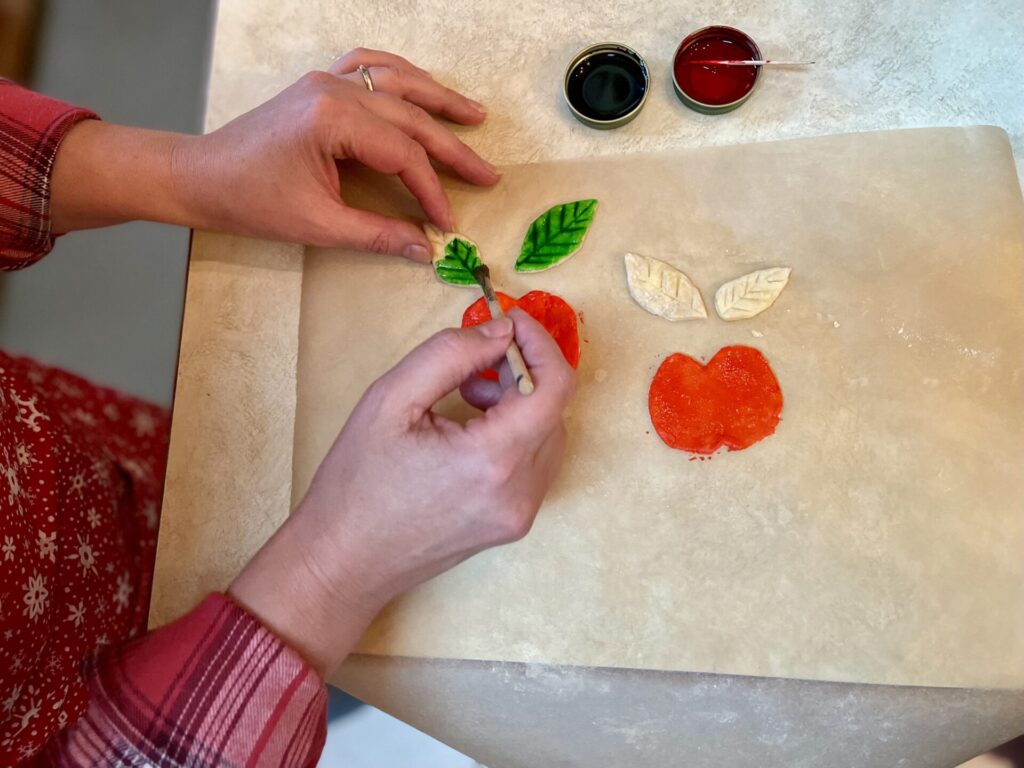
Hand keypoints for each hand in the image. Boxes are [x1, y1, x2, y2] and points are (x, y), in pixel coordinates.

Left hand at [51, 48, 498, 259]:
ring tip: (475, 116)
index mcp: (334, 120)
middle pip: (410, 115)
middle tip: (488, 174)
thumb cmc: (252, 201)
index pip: (403, 154)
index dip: (431, 191)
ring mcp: (326, 81)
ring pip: (397, 81)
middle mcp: (335, 90)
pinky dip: (400, 75)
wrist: (201, 177)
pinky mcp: (319, 85)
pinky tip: (421, 86)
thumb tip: (424, 250)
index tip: (447, 223)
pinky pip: (369, 67)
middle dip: (452, 148)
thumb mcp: (318, 225)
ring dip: (438, 98)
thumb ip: (377, 236)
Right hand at [229, 310, 575, 675]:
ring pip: (549, 435)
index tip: (510, 322)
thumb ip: (451, 354)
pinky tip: (471, 431)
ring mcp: (521, 514)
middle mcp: (520, 492)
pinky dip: (516, 433)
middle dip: (523, 372)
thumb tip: (502, 332)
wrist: (344, 562)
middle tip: (475, 362)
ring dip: (520, 403)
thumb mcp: (390, 400)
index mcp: (492, 461)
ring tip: (467, 398)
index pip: (555, 387)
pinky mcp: (513, 524)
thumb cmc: (357, 483)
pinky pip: (535, 463)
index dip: (539, 343)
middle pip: (554, 409)